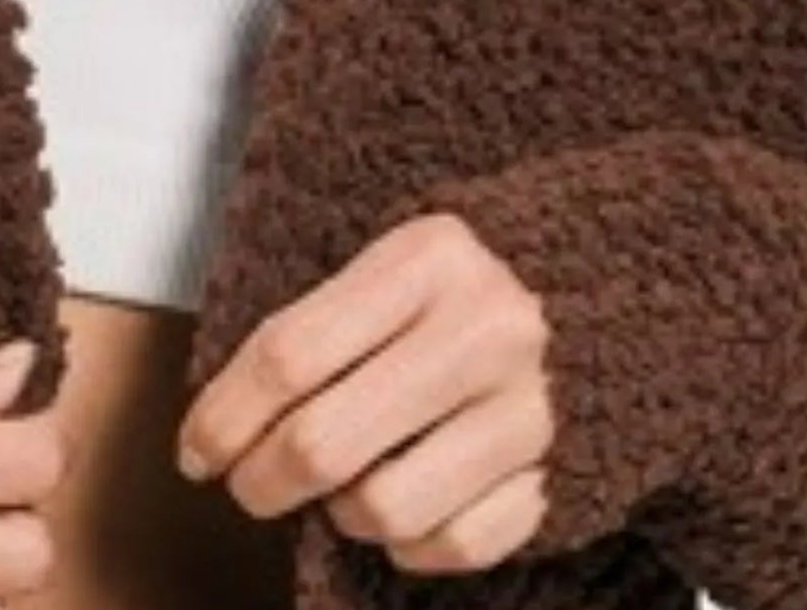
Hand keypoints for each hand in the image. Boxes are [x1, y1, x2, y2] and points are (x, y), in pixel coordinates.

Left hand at [176, 211, 554, 574]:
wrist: (609, 279)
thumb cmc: (467, 280)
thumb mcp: (399, 261)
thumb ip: (322, 324)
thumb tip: (219, 430)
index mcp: (430, 259)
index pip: (289, 355)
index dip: (222, 417)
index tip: (197, 450)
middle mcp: (486, 329)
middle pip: (321, 444)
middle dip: (260, 482)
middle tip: (250, 483)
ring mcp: (529, 407)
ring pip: (380, 510)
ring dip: (340, 514)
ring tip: (347, 483)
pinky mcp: (558, 473)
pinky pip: (449, 547)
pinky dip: (410, 543)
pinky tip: (409, 503)